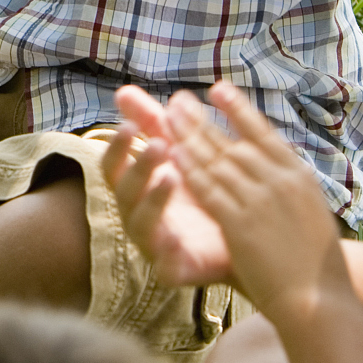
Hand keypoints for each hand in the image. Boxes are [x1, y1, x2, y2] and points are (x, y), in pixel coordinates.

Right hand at [103, 86, 232, 286]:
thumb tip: (124, 91)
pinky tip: (177, 235)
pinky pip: (163, 263)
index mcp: (138, 187)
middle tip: (159, 145)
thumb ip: (155, 124)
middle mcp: (139, 215)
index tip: (130, 124)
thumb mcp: (183, 154)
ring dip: (152, 199)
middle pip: (123, 191)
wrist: (247, 243)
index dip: (118, 146)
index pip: (114, 164)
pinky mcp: (173, 271)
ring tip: (172, 178)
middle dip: (138, 168)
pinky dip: (167, 249)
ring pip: (140, 223)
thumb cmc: (205, 194)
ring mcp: (154, 244)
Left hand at [166, 83, 351, 323]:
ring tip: (167, 117)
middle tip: (179, 100)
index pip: (264, 134)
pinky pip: (209, 191)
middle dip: (203, 120)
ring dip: (190, 138)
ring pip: (217, 162)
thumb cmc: (316, 264)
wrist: (319, 300)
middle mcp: (280, 182)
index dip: (239, 110)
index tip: (219, 89)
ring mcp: (260, 201)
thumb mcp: (311, 212)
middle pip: (233, 143)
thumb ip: (289, 187)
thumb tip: (276, 166)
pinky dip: (190, 170)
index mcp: (299, 177)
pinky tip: (172, 155)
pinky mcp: (241, 224)